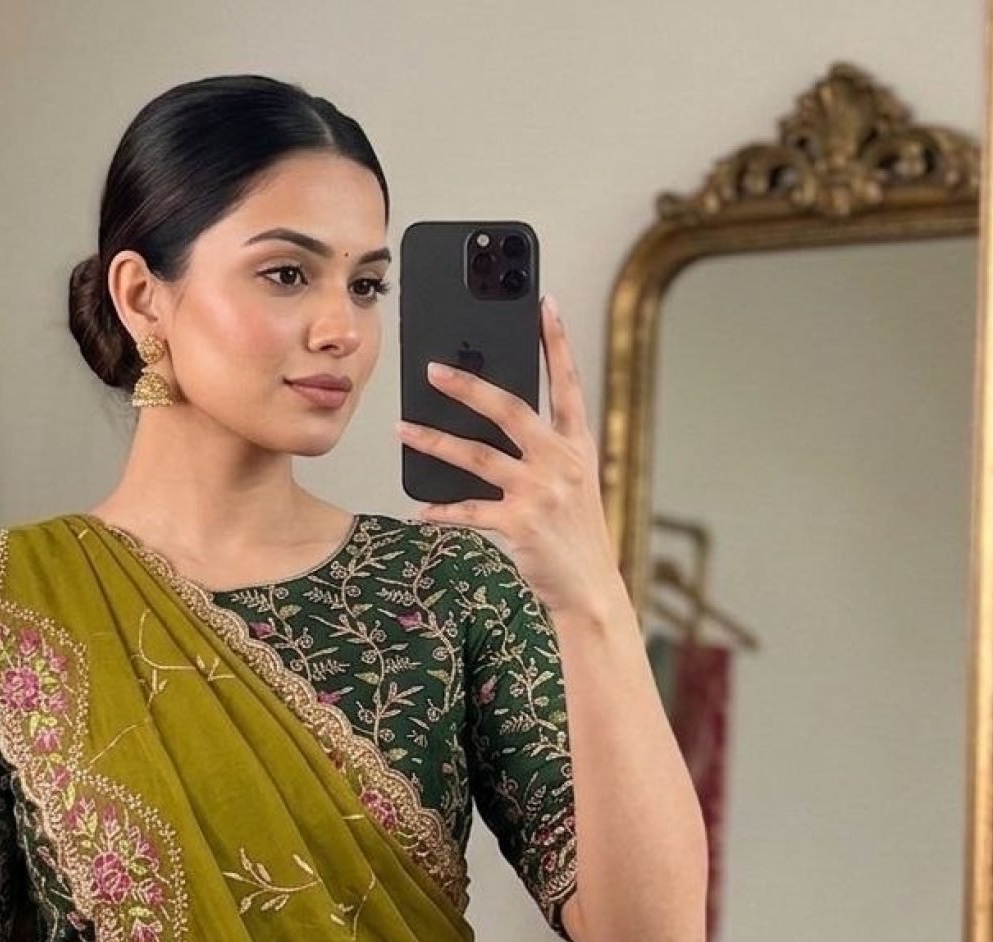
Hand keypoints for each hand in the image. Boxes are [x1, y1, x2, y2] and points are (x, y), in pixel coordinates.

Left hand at [395, 293, 620, 615]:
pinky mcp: (520, 523)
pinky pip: (469, 510)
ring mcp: (540, 492)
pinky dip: (441, 510)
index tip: (544, 303)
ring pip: (476, 456)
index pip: (568, 383)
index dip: (557, 342)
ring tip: (403, 430)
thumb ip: (546, 451)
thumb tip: (495, 423)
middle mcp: (561, 462)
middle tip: (432, 369)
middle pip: (509, 409)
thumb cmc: (574, 534)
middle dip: (468, 385)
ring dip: (434, 440)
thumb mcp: (573, 483)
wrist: (589, 587)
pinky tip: (421, 509)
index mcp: (578, 446)